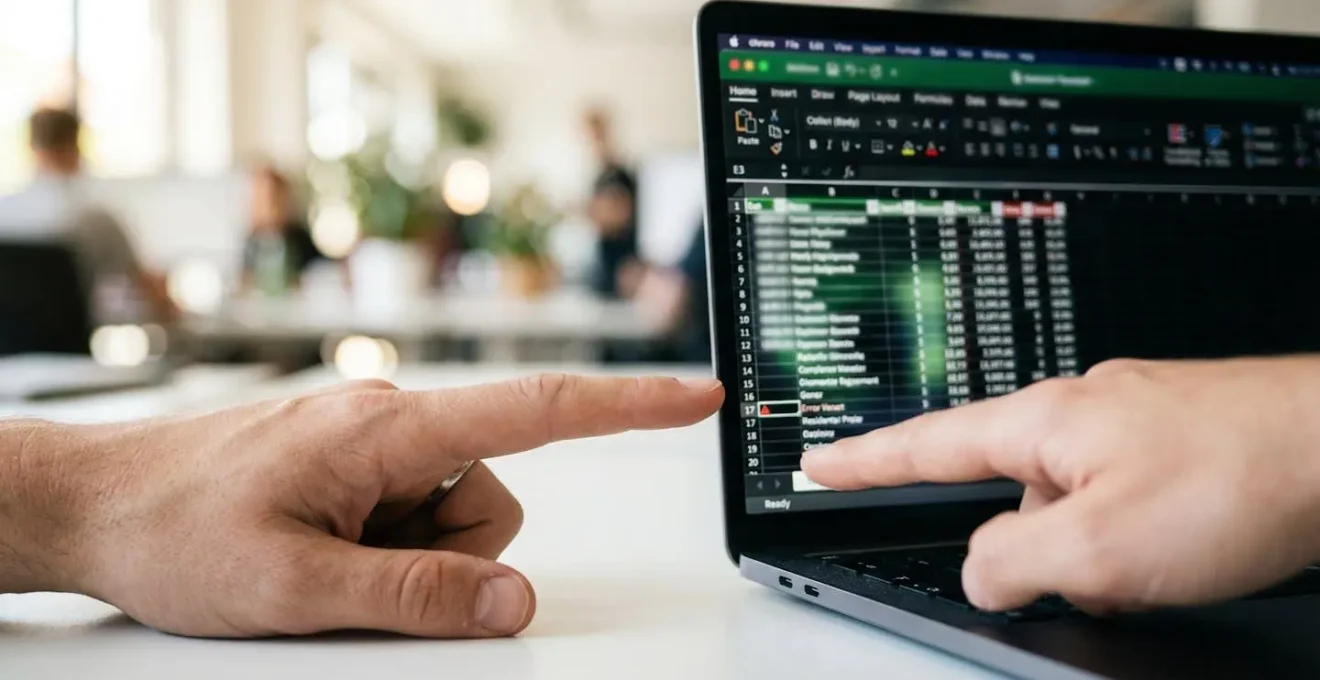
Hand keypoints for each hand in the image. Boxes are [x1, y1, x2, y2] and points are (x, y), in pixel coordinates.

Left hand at [0, 374, 722, 637]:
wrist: (90, 502)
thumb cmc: (171, 527)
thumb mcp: (295, 588)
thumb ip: (416, 597)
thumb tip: (515, 601)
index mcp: (389, 427)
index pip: (537, 409)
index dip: (630, 405)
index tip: (696, 396)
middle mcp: (390, 421)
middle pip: (493, 500)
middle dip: (450, 558)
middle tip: (356, 576)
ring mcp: (370, 443)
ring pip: (456, 517)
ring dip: (412, 558)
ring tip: (323, 562)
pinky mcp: (353, 464)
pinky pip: (413, 516)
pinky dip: (387, 548)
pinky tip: (319, 550)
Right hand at [801, 357, 1319, 613]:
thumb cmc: (1240, 476)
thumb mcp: (1099, 548)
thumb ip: (1012, 562)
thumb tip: (977, 570)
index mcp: (1044, 424)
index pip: (926, 446)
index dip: (864, 462)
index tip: (821, 464)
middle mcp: (1082, 410)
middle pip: (1013, 489)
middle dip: (1034, 545)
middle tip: (1086, 578)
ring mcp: (1134, 419)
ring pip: (1078, 501)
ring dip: (1102, 547)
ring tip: (1169, 563)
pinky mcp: (1179, 439)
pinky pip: (1128, 496)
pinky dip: (1141, 534)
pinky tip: (1191, 549)